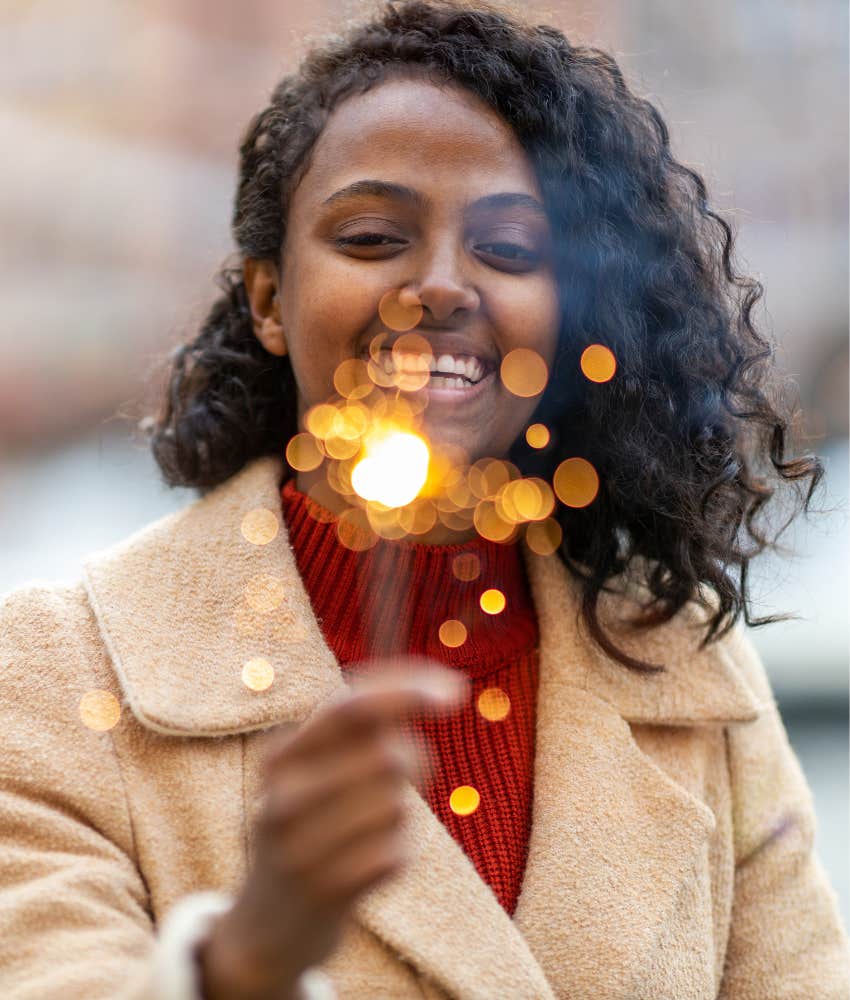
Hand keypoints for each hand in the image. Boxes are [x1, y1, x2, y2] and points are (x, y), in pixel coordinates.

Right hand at [197, 662, 466, 999]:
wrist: (267, 926)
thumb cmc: (315, 825)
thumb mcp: (318, 768)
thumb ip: (367, 724)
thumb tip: (446, 690)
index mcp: (281, 756)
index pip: (352, 705)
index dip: (408, 691)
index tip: (457, 691)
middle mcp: (282, 797)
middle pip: (388, 754)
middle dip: (414, 762)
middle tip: (402, 782)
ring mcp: (298, 848)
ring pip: (395, 804)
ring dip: (399, 816)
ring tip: (368, 833)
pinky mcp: (323, 893)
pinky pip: (394, 854)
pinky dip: (396, 856)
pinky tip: (368, 868)